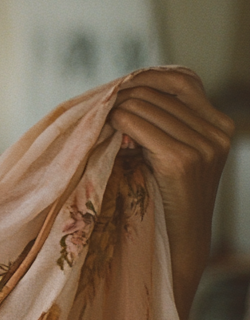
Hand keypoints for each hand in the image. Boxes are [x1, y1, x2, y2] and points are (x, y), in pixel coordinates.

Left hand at [109, 69, 233, 319]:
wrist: (178, 242)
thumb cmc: (166, 196)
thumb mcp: (172, 152)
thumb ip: (163, 121)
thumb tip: (126, 87)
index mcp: (221, 125)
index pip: (183, 78)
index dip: (148, 76)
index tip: (120, 86)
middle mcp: (218, 132)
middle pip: (160, 91)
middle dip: (125, 93)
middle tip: (98, 102)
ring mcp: (203, 147)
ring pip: (145, 105)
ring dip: (115, 107)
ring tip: (98, 116)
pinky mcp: (182, 161)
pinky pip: (137, 125)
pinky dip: (115, 121)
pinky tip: (104, 127)